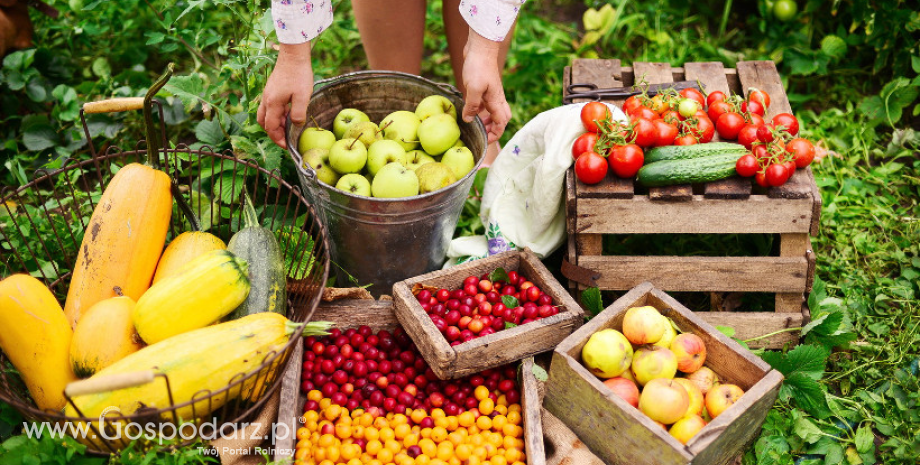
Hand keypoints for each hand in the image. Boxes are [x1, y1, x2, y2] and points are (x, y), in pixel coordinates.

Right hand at [257, 43, 313, 148]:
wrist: (293, 54)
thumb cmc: (299, 74)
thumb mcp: (303, 96)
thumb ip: (298, 114)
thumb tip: (295, 126)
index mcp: (272, 104)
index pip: (271, 128)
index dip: (278, 139)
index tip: (288, 146)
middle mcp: (266, 100)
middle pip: (264, 123)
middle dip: (274, 133)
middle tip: (286, 139)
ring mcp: (268, 94)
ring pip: (265, 115)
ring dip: (275, 124)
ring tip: (289, 127)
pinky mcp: (271, 89)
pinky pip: (269, 107)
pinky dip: (276, 114)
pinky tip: (289, 113)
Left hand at [460, 29, 511, 143]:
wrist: (480, 47)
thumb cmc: (478, 66)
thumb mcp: (473, 88)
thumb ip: (472, 106)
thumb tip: (469, 120)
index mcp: (496, 101)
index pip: (501, 123)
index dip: (495, 135)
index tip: (485, 141)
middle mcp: (496, 99)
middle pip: (501, 119)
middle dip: (493, 129)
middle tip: (482, 135)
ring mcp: (490, 93)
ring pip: (493, 112)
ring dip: (486, 121)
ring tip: (476, 126)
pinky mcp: (484, 87)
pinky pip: (485, 104)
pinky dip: (480, 111)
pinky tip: (470, 111)